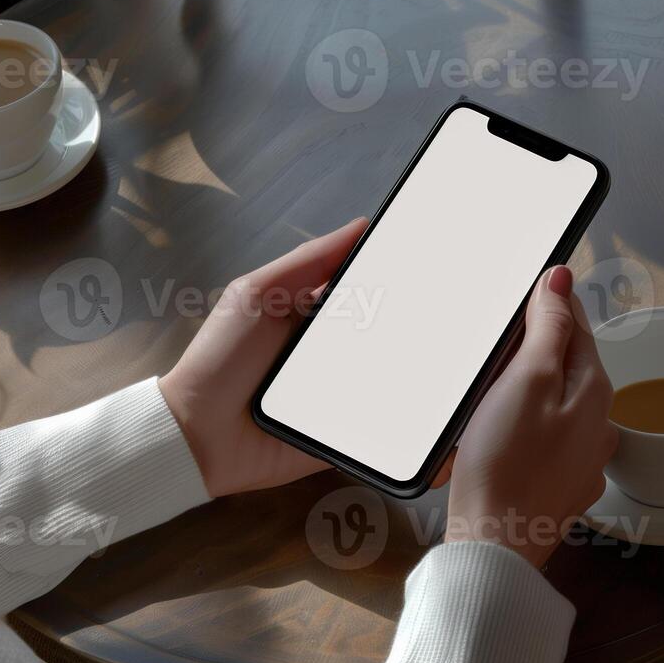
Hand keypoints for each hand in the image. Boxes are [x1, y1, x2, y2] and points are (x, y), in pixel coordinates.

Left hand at [159, 219, 457, 497]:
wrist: (198, 434)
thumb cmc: (221, 359)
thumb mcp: (257, 294)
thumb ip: (306, 262)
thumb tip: (362, 225)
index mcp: (316, 317)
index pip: (370, 294)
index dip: (403, 282)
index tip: (442, 272)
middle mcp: (334, 355)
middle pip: (391, 339)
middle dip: (426, 333)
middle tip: (465, 331)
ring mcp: (341, 396)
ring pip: (397, 384)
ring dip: (427, 382)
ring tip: (465, 381)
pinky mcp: (343, 438)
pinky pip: (384, 432)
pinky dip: (412, 432)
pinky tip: (444, 429)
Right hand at [444, 265, 618, 568]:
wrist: (495, 542)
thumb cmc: (507, 462)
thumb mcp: (527, 379)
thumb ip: (549, 327)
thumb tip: (563, 280)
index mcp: (595, 391)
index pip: (578, 327)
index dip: (550, 305)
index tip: (527, 294)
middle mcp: (599, 426)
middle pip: (567, 368)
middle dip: (534, 354)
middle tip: (496, 350)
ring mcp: (581, 460)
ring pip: (555, 407)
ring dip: (527, 394)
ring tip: (489, 397)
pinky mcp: (558, 487)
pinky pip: (543, 443)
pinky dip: (522, 432)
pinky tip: (496, 439)